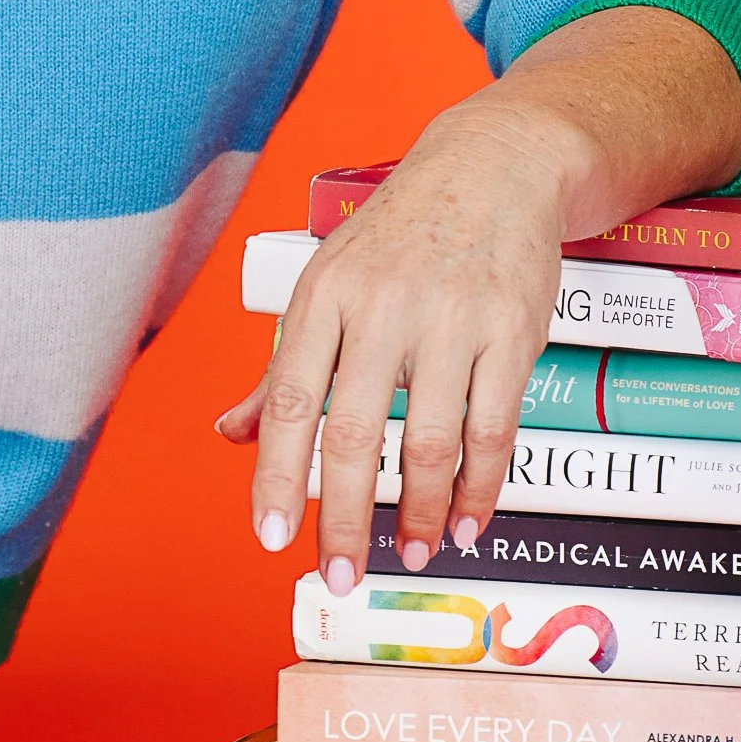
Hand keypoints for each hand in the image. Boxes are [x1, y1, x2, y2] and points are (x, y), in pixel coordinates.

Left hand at [215, 102, 574, 586]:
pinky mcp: (511, 332)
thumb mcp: (328, 281)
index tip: (270, 536)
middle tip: (339, 576)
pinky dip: (480, 488)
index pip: (288, 400)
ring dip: (420, 513)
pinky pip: (493, 430)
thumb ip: (282, 366)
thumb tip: (230, 436)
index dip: (275, 475)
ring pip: (430, 443)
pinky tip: (468, 521)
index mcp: (324, 295)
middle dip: (345, 518)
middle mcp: (382, 307)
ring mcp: (450, 319)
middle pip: (355, 434)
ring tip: (411, 554)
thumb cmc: (400, 233)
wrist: (494, 165)